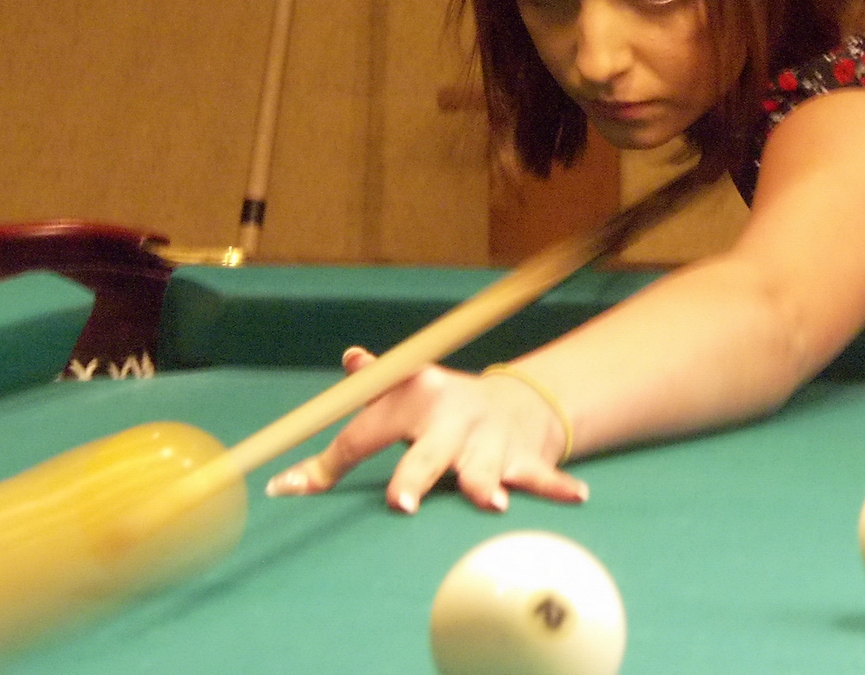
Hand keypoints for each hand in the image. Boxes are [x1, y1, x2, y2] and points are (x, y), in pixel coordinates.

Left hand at [264, 347, 588, 513]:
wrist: (517, 402)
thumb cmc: (444, 407)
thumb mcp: (407, 388)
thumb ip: (372, 386)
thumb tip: (349, 362)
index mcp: (415, 399)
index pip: (366, 432)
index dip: (327, 463)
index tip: (287, 488)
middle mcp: (452, 418)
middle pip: (428, 453)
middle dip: (416, 475)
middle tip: (401, 501)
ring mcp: (490, 441)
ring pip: (485, 468)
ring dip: (487, 484)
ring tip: (492, 502)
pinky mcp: (524, 459)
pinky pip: (542, 476)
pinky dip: (557, 487)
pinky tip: (576, 497)